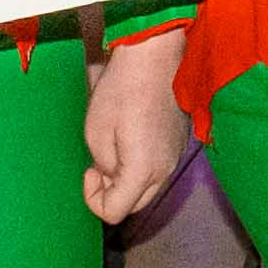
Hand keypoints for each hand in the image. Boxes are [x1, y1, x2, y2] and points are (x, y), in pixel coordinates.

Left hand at [78, 24, 189, 220]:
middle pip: (135, 205)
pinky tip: (132, 139)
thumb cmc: (121, 90)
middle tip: (97, 167)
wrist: (155, 56)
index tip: (88, 171)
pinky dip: (143, 166)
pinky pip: (159, 167)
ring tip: (113, 151)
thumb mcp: (96, 133)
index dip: (93, 199)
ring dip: (128, 181)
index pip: (114, 212)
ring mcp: (176, 155)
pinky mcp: (180, 142)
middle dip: (112, 194)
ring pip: (149, 187)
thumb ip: (103, 167)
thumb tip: (111, 175)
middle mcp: (165, 169)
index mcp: (142, 171)